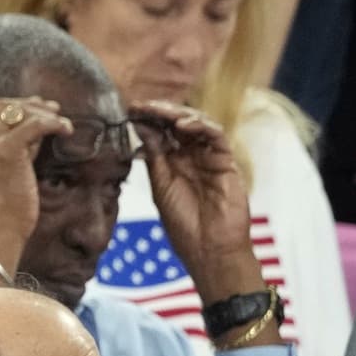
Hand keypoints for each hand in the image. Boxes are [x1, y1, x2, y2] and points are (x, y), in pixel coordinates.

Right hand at [0, 97, 71, 269]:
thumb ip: (9, 151)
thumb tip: (34, 133)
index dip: (16, 107)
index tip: (37, 110)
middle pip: (1, 106)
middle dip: (30, 105)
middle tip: (53, 109)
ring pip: (18, 113)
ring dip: (44, 114)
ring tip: (63, 123)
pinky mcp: (4, 150)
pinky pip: (34, 125)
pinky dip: (53, 123)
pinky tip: (67, 130)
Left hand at [133, 99, 260, 298]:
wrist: (209, 250)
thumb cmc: (184, 225)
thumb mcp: (161, 186)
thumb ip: (154, 156)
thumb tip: (141, 127)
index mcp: (173, 162)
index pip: (161, 132)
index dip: (147, 119)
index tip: (129, 109)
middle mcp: (192, 156)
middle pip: (177, 124)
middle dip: (159, 112)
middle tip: (140, 105)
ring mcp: (210, 158)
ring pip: (197, 125)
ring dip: (177, 114)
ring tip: (158, 111)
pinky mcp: (226, 162)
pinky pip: (216, 136)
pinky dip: (201, 127)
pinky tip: (183, 125)